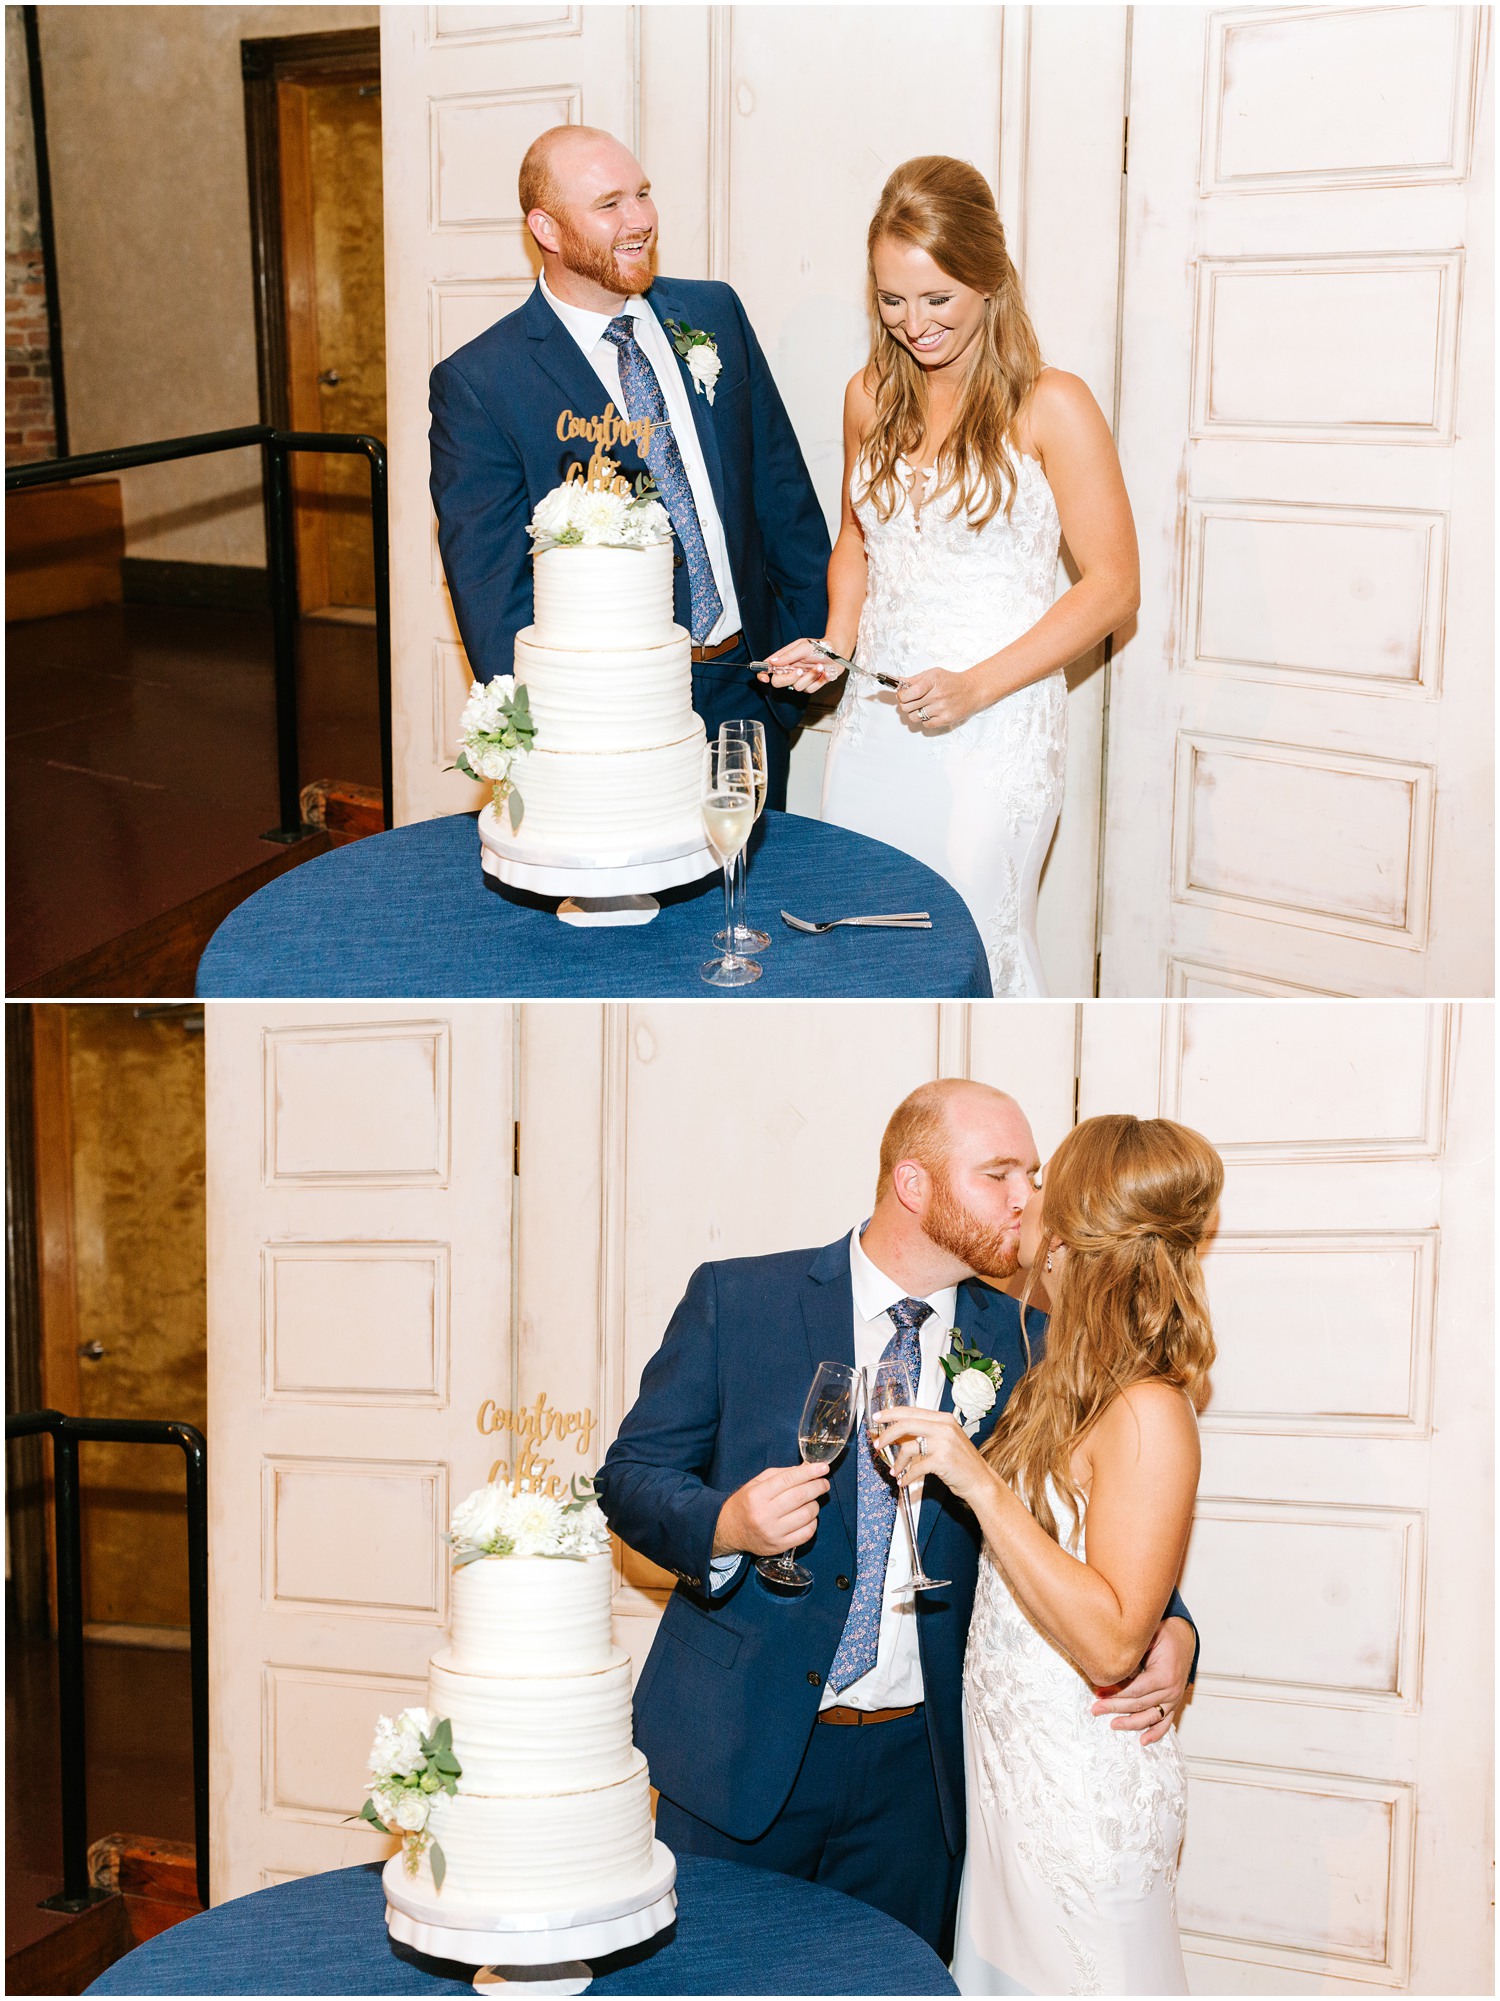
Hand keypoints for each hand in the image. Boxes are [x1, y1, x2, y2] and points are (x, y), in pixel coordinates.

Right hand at [713, 1463, 830, 1557]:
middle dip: (818, 1486)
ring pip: (806, 1515)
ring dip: (815, 1504)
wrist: (729, 1530)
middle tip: (824, 1482)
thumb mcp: (756, 1483)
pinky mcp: (780, 1546)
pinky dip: (813, 1522)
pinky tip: (808, 1516)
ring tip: (812, 1500)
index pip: (789, 1479)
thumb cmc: (746, 1503)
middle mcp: (764, 1514)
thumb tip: (807, 1469)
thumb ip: (781, 1474)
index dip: (809, 1472)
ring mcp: (773, 1532)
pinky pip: (806, 1533)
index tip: (822, 1468)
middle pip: (800, 1496)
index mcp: (757, 1495)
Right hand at [759, 637, 841, 692]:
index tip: (765, 677)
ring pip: (796, 687)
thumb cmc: (820, 647)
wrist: (838, 653)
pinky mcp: (810, 685)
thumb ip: (787, 655)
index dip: (762, 674)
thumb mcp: (803, 646)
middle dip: (789, 678)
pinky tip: (824, 672)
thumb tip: (772, 662)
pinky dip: (818, 681)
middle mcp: (789, 670)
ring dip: (810, 677)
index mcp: (784, 660)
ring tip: (820, 666)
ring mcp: (799, 679)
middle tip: (800, 670)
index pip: (767, 668)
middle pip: (778, 682)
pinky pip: (809, 690)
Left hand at [871, 1404, 991, 1505]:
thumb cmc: (962, 1463)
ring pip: (908, 1447)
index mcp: (944, 1418)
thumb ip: (924, 1434)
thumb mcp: (945, 1441)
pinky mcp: (942, 1461)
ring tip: (895, 1471)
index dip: (891, 1413)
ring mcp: (944, 1443)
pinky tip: (904, 1481)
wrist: (980, 1481)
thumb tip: (896, 1435)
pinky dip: (907, 1476)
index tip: (877, 1417)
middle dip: (887, 1435)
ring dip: (897, 1462)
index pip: (911, 1411)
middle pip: (905, 1424)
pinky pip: (915, 1468)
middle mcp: (944, 1427)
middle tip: (876, 1444)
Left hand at [895, 666, 985, 731]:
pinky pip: (925, 724)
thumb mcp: (933, 674)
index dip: (901, 696)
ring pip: (914, 717)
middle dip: (905, 704)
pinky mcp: (946, 720)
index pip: (908, 693)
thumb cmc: (952, 682)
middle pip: (907, 707)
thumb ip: (915, 679)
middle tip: (910, 702)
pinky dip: (924, 720)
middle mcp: (937, 695)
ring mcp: (942, 709)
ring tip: (921, 707)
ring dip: (914, 713)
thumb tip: (898, 683)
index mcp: (933, 681)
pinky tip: (930, 713)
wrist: (973, 691)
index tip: (901, 695)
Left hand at [1092, 1617, 1193, 1744]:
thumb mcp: (1149, 1637)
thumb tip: (1112, 1664)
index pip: (1136, 1690)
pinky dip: (1155, 1733)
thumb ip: (1134, 1652)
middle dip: (1115, 1707)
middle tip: (1095, 1710)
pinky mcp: (1174, 1704)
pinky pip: (1165, 1723)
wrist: (1183, 1638)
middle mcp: (1171, 1690)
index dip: (1116, 1693)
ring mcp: (1174, 1699)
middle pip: (1139, 1704)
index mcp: (1165, 1674)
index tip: (1098, 1693)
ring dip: (1131, 1723)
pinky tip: (1143, 1741)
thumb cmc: (1164, 1635)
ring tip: (1113, 1724)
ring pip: (1150, 1716)